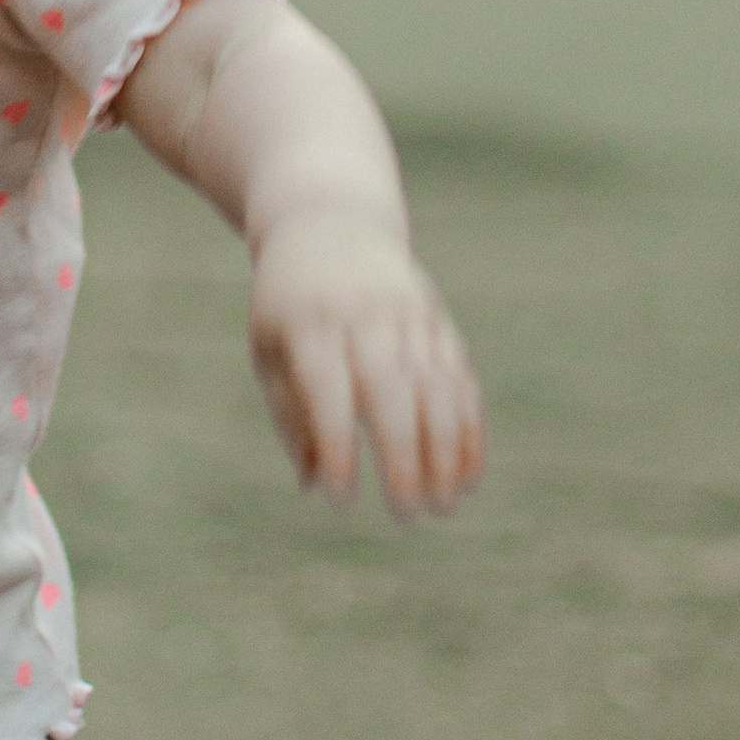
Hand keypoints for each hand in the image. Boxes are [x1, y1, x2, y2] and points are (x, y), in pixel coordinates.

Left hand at [247, 211, 482, 518]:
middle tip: (407, 515)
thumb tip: (314, 482)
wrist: (331, 224)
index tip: (340, 497)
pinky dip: (468, 428)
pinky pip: (460, 378)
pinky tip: (469, 474)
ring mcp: (408, 316)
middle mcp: (364, 317)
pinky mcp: (437, 321)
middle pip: (391, 391)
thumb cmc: (288, 303)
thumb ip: (290, 414)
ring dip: (446, 450)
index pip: (328, 391)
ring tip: (445, 505)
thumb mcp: (270, 348)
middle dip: (403, 456)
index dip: (337, 445)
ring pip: (435, 387)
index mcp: (311, 324)